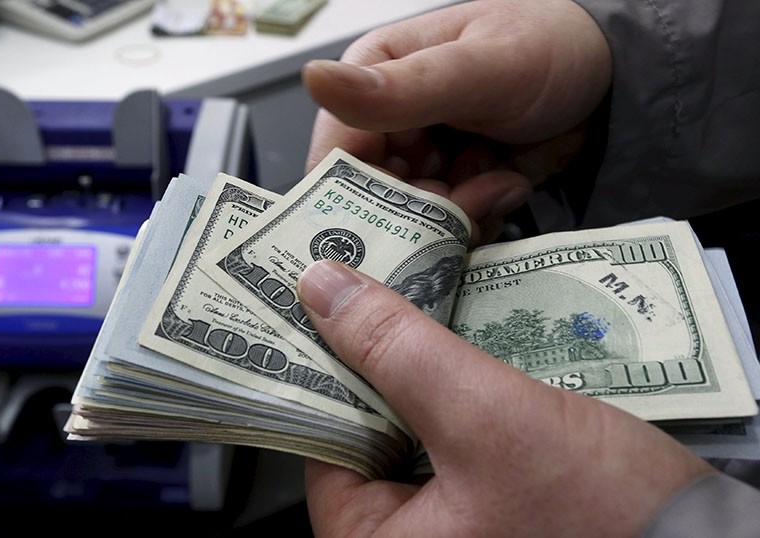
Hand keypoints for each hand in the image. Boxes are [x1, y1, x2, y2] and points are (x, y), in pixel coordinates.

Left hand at [296, 260, 713, 537]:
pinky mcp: (483, 495)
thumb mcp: (488, 419)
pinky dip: (455, 376)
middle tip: (380, 279)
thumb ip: (398, 352)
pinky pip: (449, 424)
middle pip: (366, 420)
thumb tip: (320, 288)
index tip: (329, 295)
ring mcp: (444, 519)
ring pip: (410, 416)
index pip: (322, 435)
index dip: (326, 359)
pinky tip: (463, 330)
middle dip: (382, 350)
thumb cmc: (604, 515)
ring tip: (423, 291)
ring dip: (422, 355)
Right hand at [302, 0, 612, 243]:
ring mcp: (422, 160)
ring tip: (499, 182)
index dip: (354, 197)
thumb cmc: (550, 49)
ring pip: (409, 222)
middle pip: (370, 200)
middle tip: (468, 200)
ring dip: (456, 216)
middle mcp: (388, 124)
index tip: (394, 225)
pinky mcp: (452, 187)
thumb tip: (315, 78)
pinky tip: (507, 185)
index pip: (335, 156)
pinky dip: (476, 220)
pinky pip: (443, 229)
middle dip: (418, 212)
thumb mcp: (478, 66)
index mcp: (373, 80)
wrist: (612, 80)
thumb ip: (401, 86)